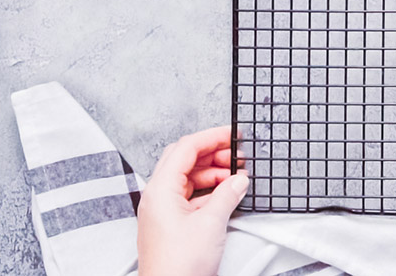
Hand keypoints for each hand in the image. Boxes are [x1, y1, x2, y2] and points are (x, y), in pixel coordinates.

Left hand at [137, 126, 248, 275]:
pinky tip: (226, 193)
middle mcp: (157, 196)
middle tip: (237, 154)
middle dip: (212, 153)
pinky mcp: (170, 224)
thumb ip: (227, 194)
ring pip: (187, 178)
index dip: (211, 137)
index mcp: (160, 189)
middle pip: (184, 160)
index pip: (186, 148)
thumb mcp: (211, 224)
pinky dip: (208, 190)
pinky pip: (189, 197)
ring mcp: (162, 211)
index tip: (233, 134)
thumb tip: (238, 179)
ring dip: (212, 172)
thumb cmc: (179, 267)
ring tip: (236, 175)